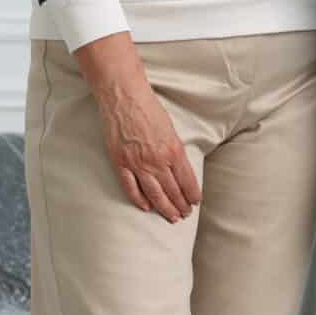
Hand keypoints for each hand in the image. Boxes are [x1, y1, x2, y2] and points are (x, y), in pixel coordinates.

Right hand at [72, 35, 198, 221]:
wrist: (123, 97)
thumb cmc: (149, 108)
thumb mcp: (170, 129)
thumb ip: (174, 150)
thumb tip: (179, 168)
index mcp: (174, 150)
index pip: (187, 181)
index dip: (192, 195)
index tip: (195, 202)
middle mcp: (157, 160)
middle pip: (173, 190)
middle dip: (181, 205)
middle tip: (185, 214)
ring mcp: (138, 163)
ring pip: (154, 194)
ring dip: (165, 208)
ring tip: (172, 217)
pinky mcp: (121, 163)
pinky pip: (131, 187)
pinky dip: (139, 200)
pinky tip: (147, 207)